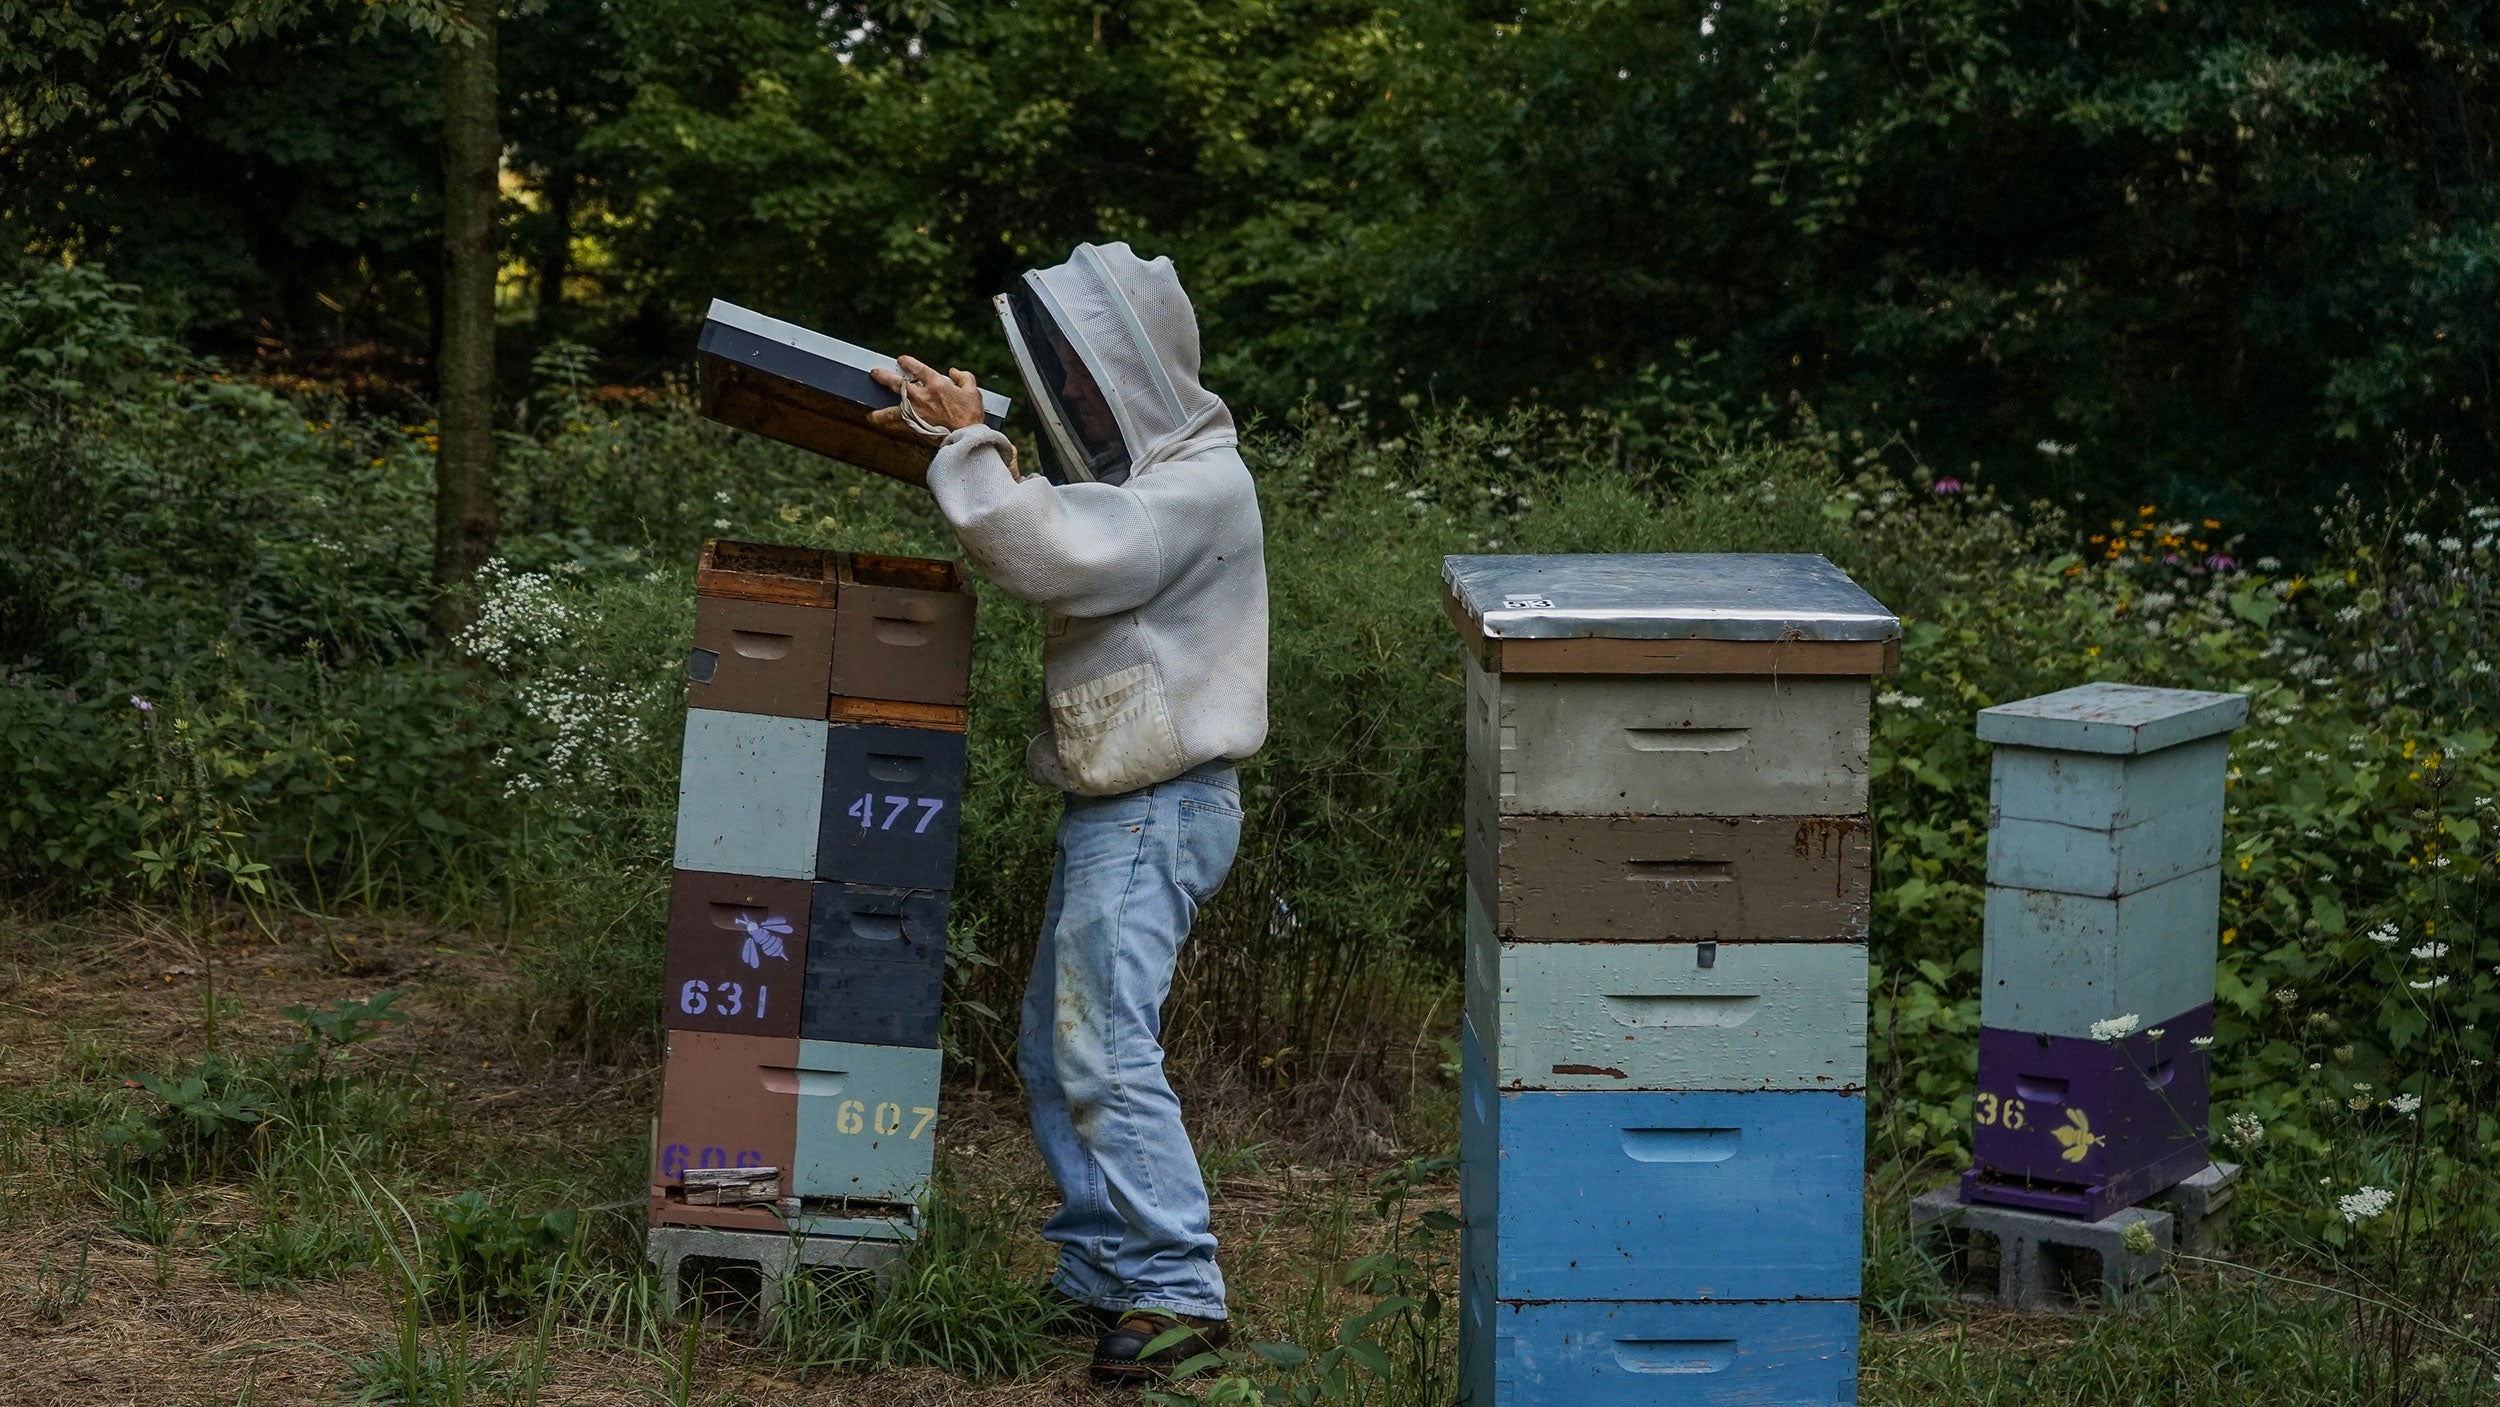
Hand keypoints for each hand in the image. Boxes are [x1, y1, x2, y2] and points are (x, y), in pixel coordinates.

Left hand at [870, 356, 986, 440]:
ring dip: (880, 412)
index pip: (917, 368)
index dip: (907, 362)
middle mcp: (922, 396)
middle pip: (897, 384)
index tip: (901, 360)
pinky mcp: (916, 427)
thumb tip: (953, 371)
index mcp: (936, 384)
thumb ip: (963, 377)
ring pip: (891, 410)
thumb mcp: (973, 391)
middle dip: (884, 377)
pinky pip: (898, 425)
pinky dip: (890, 425)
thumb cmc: (972, 415)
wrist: (967, 438)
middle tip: (874, 373)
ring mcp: (916, 413)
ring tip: (871, 415)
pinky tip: (884, 425)